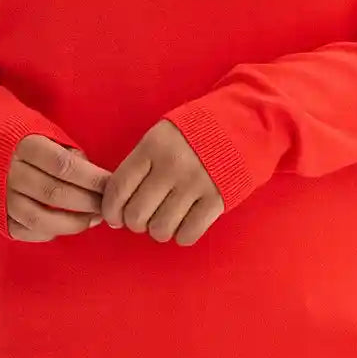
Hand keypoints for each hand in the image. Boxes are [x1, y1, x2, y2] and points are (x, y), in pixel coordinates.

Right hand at [7, 134, 110, 241]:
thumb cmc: (16, 134)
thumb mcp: (40, 129)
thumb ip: (65, 150)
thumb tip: (92, 175)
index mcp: (23, 145)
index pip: (63, 166)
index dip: (91, 178)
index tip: (111, 184)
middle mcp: (9, 173)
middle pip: (55, 194)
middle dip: (88, 203)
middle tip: (108, 205)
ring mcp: (0, 198)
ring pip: (41, 219)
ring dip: (73, 223)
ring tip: (93, 219)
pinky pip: (25, 232)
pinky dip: (49, 232)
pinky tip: (66, 226)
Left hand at [100, 120, 224, 245]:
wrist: (245, 122)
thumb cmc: (198, 131)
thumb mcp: (163, 134)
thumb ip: (141, 162)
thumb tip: (118, 202)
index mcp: (153, 146)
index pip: (119, 187)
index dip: (111, 210)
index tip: (114, 217)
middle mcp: (171, 166)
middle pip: (136, 214)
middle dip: (135, 222)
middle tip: (144, 217)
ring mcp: (195, 184)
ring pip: (160, 229)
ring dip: (159, 230)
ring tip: (166, 218)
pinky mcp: (217, 199)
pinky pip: (188, 234)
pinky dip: (183, 235)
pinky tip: (186, 222)